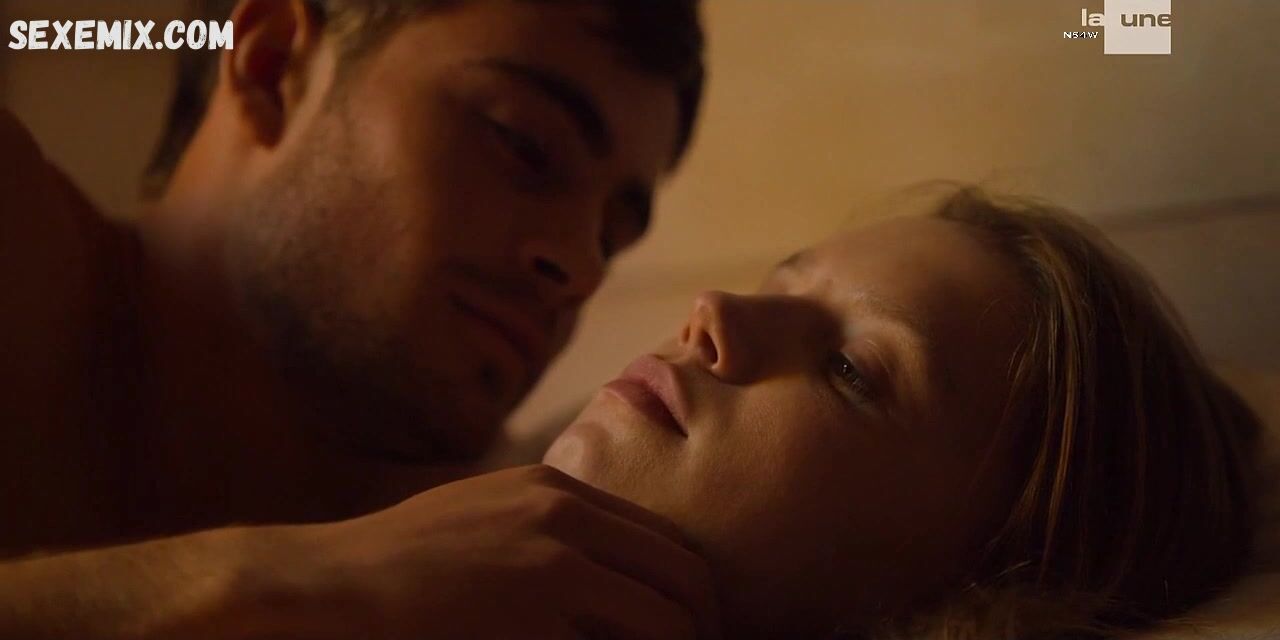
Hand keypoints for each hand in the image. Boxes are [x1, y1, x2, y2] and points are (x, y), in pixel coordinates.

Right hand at [294, 464, 721, 639]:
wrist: (331, 585)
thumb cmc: (403, 558)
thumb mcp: (489, 513)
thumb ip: (551, 526)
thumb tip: (611, 567)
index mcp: (557, 490)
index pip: (664, 537)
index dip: (690, 589)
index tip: (693, 625)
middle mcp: (564, 520)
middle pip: (683, 576)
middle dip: (703, 625)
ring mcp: (550, 571)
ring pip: (664, 621)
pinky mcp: (532, 625)